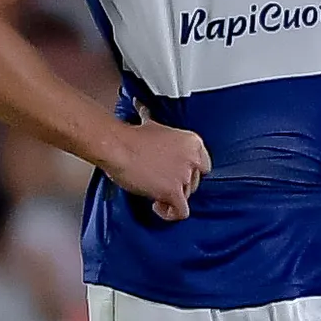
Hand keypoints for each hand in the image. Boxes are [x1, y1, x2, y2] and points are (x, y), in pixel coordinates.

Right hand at [97, 115, 211, 221]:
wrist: (117, 147)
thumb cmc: (129, 137)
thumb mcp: (150, 124)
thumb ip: (154, 123)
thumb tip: (142, 108)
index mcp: (193, 142)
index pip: (203, 164)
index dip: (188, 171)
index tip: (176, 172)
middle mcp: (193, 159)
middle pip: (194, 182)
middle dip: (178, 184)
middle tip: (162, 182)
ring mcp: (184, 176)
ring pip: (186, 196)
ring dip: (171, 197)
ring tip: (155, 194)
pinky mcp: (173, 192)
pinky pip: (181, 212)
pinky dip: (170, 213)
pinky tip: (158, 207)